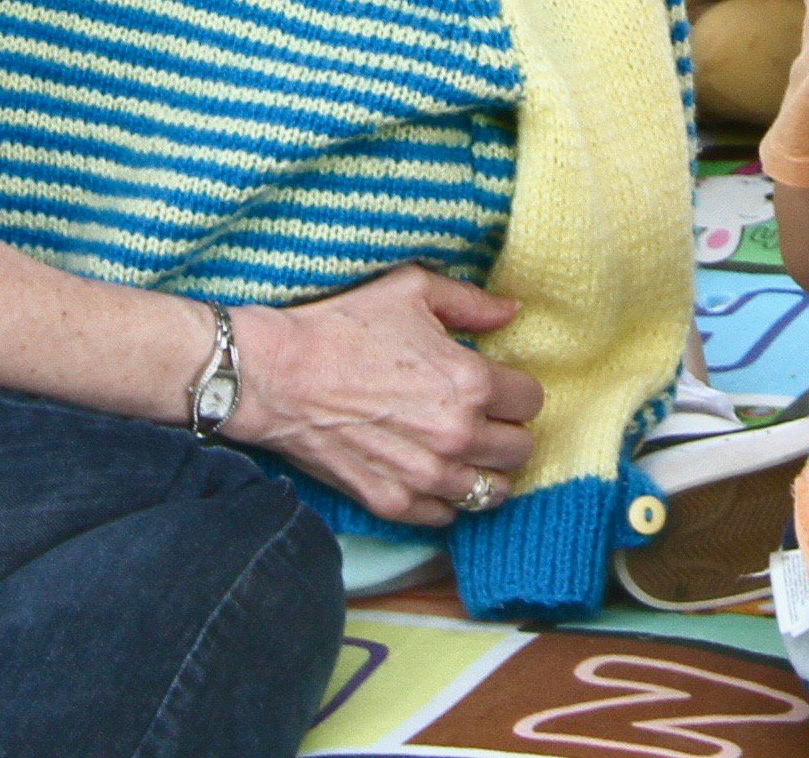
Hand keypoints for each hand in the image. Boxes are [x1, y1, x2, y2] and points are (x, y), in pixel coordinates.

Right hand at [226, 269, 541, 525]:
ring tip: (467, 453)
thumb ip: (471, 303)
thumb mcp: (412, 290)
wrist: (278, 375)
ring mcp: (425, 476)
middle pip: (519, 451)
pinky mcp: (392, 503)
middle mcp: (457, 435)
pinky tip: (434, 474)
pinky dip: (446, 499)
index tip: (499, 386)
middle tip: (486, 419)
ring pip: (491, 492)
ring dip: (485, 472)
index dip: (517, 390)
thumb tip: (511, 311)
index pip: (530, 401)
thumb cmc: (343, 326)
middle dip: (508, 432)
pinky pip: (446, 516)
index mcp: (471, 382)